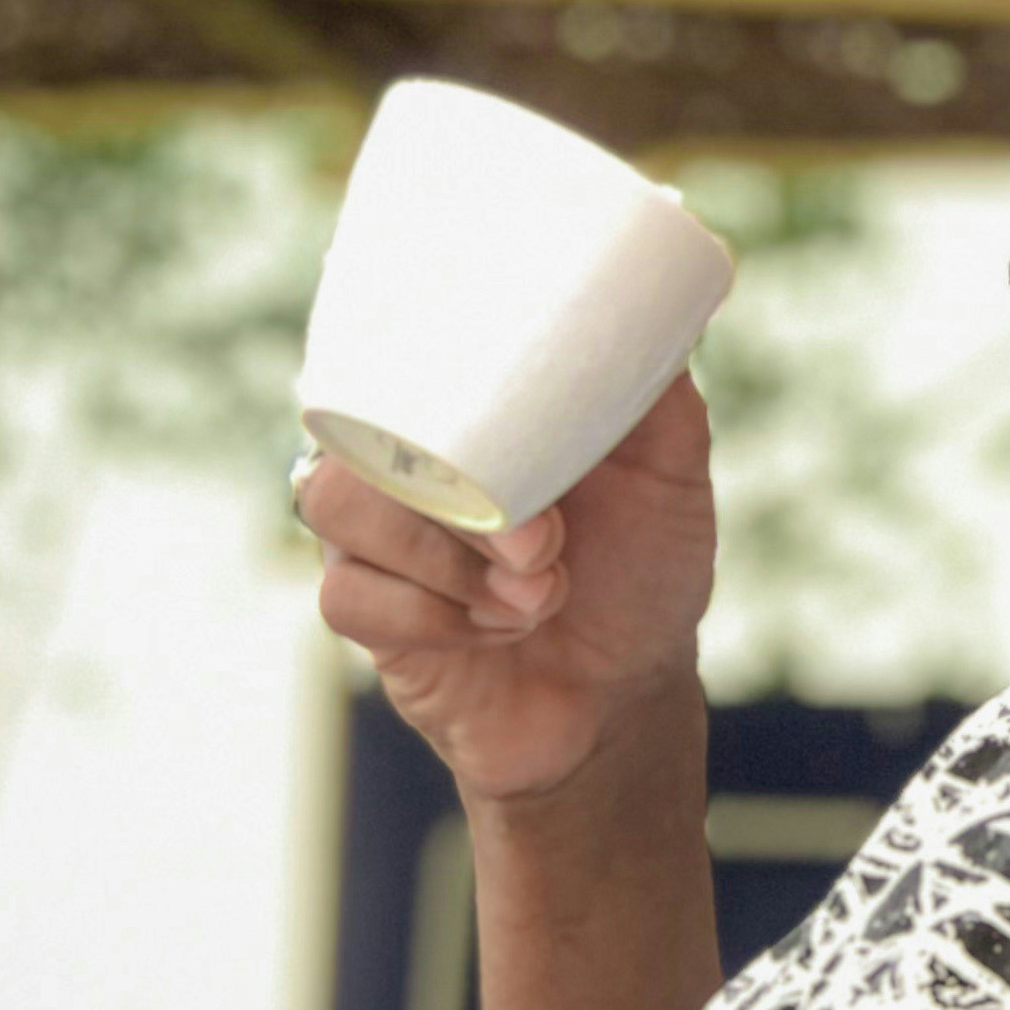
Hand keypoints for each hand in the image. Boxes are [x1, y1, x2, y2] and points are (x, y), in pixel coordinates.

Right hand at [297, 371, 717, 805]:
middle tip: (543, 543)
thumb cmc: (643, 573)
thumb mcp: (672, 474)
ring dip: (443, 560)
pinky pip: (346, 594)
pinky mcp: (366, 613)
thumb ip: (653, 399)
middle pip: (362, 427)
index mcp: (469, 411)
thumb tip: (642, 311)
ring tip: (535, 595)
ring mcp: (379, 534)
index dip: (423, 372)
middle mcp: (410, 460)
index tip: (490, 416)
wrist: (626, 698)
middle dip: (455, 493)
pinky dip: (433, 619)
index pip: (396, 351)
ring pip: (338, 505)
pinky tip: (498, 630)